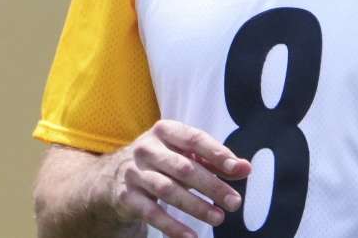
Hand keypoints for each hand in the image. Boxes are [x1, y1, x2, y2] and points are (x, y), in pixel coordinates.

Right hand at [97, 120, 251, 237]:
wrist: (111, 177)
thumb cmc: (160, 162)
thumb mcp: (183, 154)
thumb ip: (214, 160)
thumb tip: (245, 168)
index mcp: (165, 131)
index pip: (195, 139)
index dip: (217, 154)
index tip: (238, 170)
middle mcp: (147, 149)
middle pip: (184, 168)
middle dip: (212, 186)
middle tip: (234, 202)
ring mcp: (134, 173)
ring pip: (168, 190)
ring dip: (196, 206)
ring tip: (218, 217)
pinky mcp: (126, 197)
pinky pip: (151, 213)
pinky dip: (172, 226)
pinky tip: (191, 236)